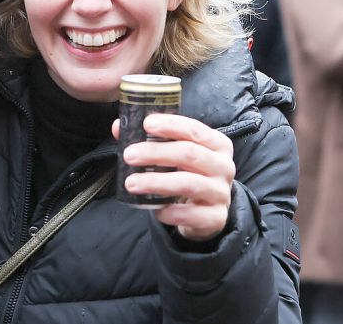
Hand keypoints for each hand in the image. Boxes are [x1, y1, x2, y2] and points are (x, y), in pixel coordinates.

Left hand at [113, 114, 235, 241]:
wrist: (205, 211)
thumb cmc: (187, 174)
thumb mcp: (174, 154)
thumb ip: (149, 139)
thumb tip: (119, 127)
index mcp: (217, 144)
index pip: (195, 130)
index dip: (171, 125)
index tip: (147, 124)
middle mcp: (224, 166)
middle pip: (189, 154)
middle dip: (156, 153)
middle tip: (129, 155)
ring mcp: (221, 193)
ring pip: (188, 183)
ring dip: (156, 182)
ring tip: (131, 183)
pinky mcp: (216, 218)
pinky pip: (191, 214)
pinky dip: (170, 211)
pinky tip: (155, 209)